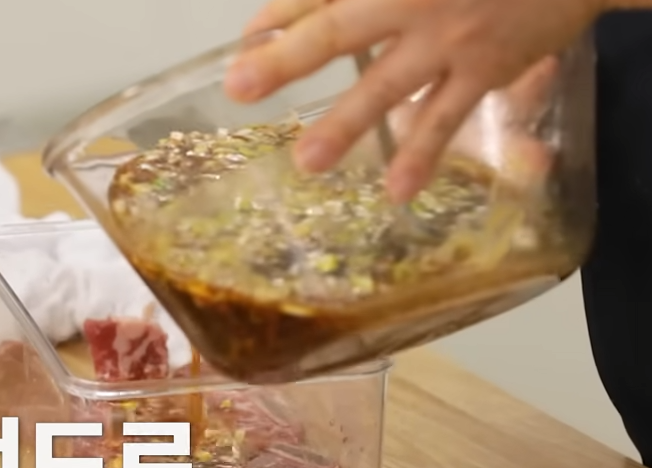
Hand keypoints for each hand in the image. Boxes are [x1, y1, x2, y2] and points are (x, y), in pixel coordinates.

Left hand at [224, 0, 606, 201]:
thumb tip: (292, 14)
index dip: (279, 17)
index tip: (246, 42)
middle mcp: (413, 2)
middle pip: (337, 30)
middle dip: (287, 60)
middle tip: (239, 87)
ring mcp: (448, 41)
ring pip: (387, 85)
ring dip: (345, 124)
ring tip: (308, 161)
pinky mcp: (483, 71)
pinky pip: (445, 118)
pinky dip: (422, 156)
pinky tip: (398, 192)